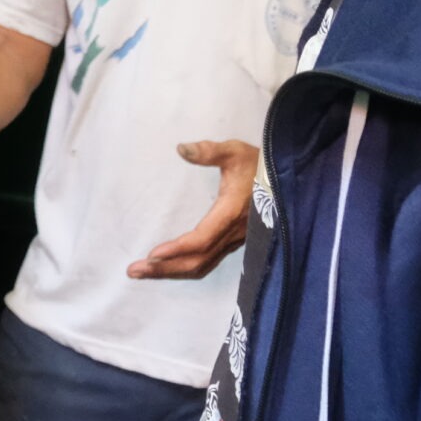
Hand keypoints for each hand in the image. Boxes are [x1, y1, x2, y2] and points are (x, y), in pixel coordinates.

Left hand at [126, 140, 257, 279]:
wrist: (287, 182)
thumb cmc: (258, 166)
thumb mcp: (235, 152)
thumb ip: (209, 151)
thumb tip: (182, 148)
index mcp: (230, 213)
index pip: (202, 239)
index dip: (178, 249)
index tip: (153, 254)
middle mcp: (232, 234)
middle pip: (197, 260)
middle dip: (165, 268)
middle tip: (134, 271)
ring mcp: (233, 242)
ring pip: (201, 265)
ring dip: (172, 272)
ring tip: (143, 273)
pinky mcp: (232, 243)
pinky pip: (207, 262)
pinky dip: (184, 268)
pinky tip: (167, 268)